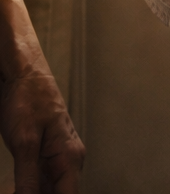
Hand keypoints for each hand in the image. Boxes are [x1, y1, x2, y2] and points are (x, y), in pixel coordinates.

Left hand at [0, 71, 83, 193]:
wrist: (24, 75)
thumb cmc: (28, 100)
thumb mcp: (25, 142)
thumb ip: (28, 178)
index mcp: (70, 157)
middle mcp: (69, 160)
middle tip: (13, 191)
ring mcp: (58, 158)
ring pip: (48, 190)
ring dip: (31, 193)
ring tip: (11, 189)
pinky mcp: (46, 156)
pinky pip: (40, 181)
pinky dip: (27, 189)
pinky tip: (13, 189)